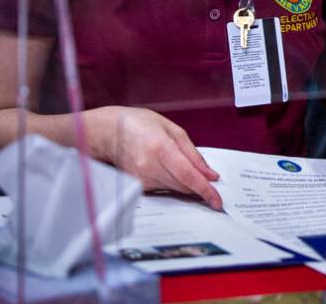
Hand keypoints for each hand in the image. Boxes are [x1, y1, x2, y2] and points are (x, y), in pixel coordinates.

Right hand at [91, 106, 221, 208]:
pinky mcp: (137, 185)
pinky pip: (163, 188)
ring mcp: (141, 178)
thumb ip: (193, 154)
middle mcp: (149, 166)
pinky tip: (169, 170)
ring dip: (186, 185)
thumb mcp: (172, 130)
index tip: (217, 201)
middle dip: (199, 188)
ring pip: (174, 189)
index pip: (188, 175)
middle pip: (183, 186)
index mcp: (161, 148)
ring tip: (186, 170)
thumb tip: (210, 174)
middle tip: (212, 186)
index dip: (205, 190)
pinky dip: (173, 183)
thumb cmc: (141, 125)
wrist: (108, 132)